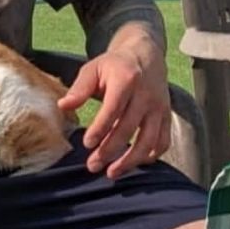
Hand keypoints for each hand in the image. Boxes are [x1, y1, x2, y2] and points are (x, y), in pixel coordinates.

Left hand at [58, 47, 170, 178]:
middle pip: (129, 128)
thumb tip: (63, 106)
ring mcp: (159, 107)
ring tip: (112, 173)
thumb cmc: (114, 65)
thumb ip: (79, 88)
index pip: (113, 109)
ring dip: (131, 160)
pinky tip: (135, 163)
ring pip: (149, 140)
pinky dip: (151, 155)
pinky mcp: (166, 116)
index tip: (87, 144)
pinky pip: (163, 140)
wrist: (145, 55)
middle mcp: (146, 95)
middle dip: (110, 150)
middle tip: (93, 165)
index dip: (101, 128)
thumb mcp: (93, 68)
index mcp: (126, 80)